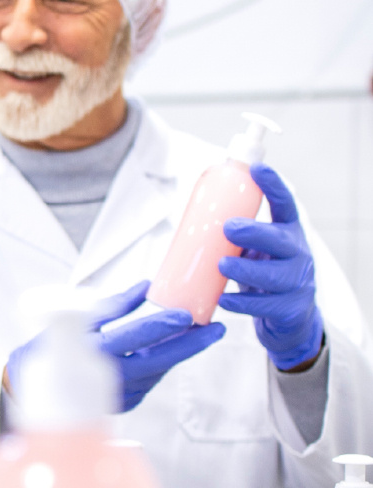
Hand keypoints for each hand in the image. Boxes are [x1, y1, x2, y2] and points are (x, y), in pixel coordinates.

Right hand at [6, 281, 225, 412]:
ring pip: (158, 370)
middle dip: (190, 344)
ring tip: (200, 333)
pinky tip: (173, 350)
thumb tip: (144, 287)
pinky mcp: (122, 402)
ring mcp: (117, 393)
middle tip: (215, 329)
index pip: (134, 338)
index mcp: (94, 352)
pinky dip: (162, 364)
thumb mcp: (73, 320)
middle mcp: (108, 376)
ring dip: (179, 352)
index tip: (186, 315)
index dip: (161, 325)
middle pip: (159, 360)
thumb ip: (113, 306)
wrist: (25, 388)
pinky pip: (150, 380)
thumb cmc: (45, 349)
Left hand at [219, 164, 323, 371]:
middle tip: (228, 228)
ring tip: (222, 266)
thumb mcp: (252, 250)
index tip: (256, 168)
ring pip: (274, 276)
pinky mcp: (290, 309)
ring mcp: (298, 283)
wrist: (289, 318)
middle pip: (280, 241)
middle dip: (255, 233)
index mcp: (288, 233)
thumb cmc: (263, 275)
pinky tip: (223, 300)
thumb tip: (189, 218)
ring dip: (246, 270)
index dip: (273, 186)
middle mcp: (298, 254)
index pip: (285, 205)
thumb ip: (233, 237)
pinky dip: (242, 303)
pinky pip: (265, 306)